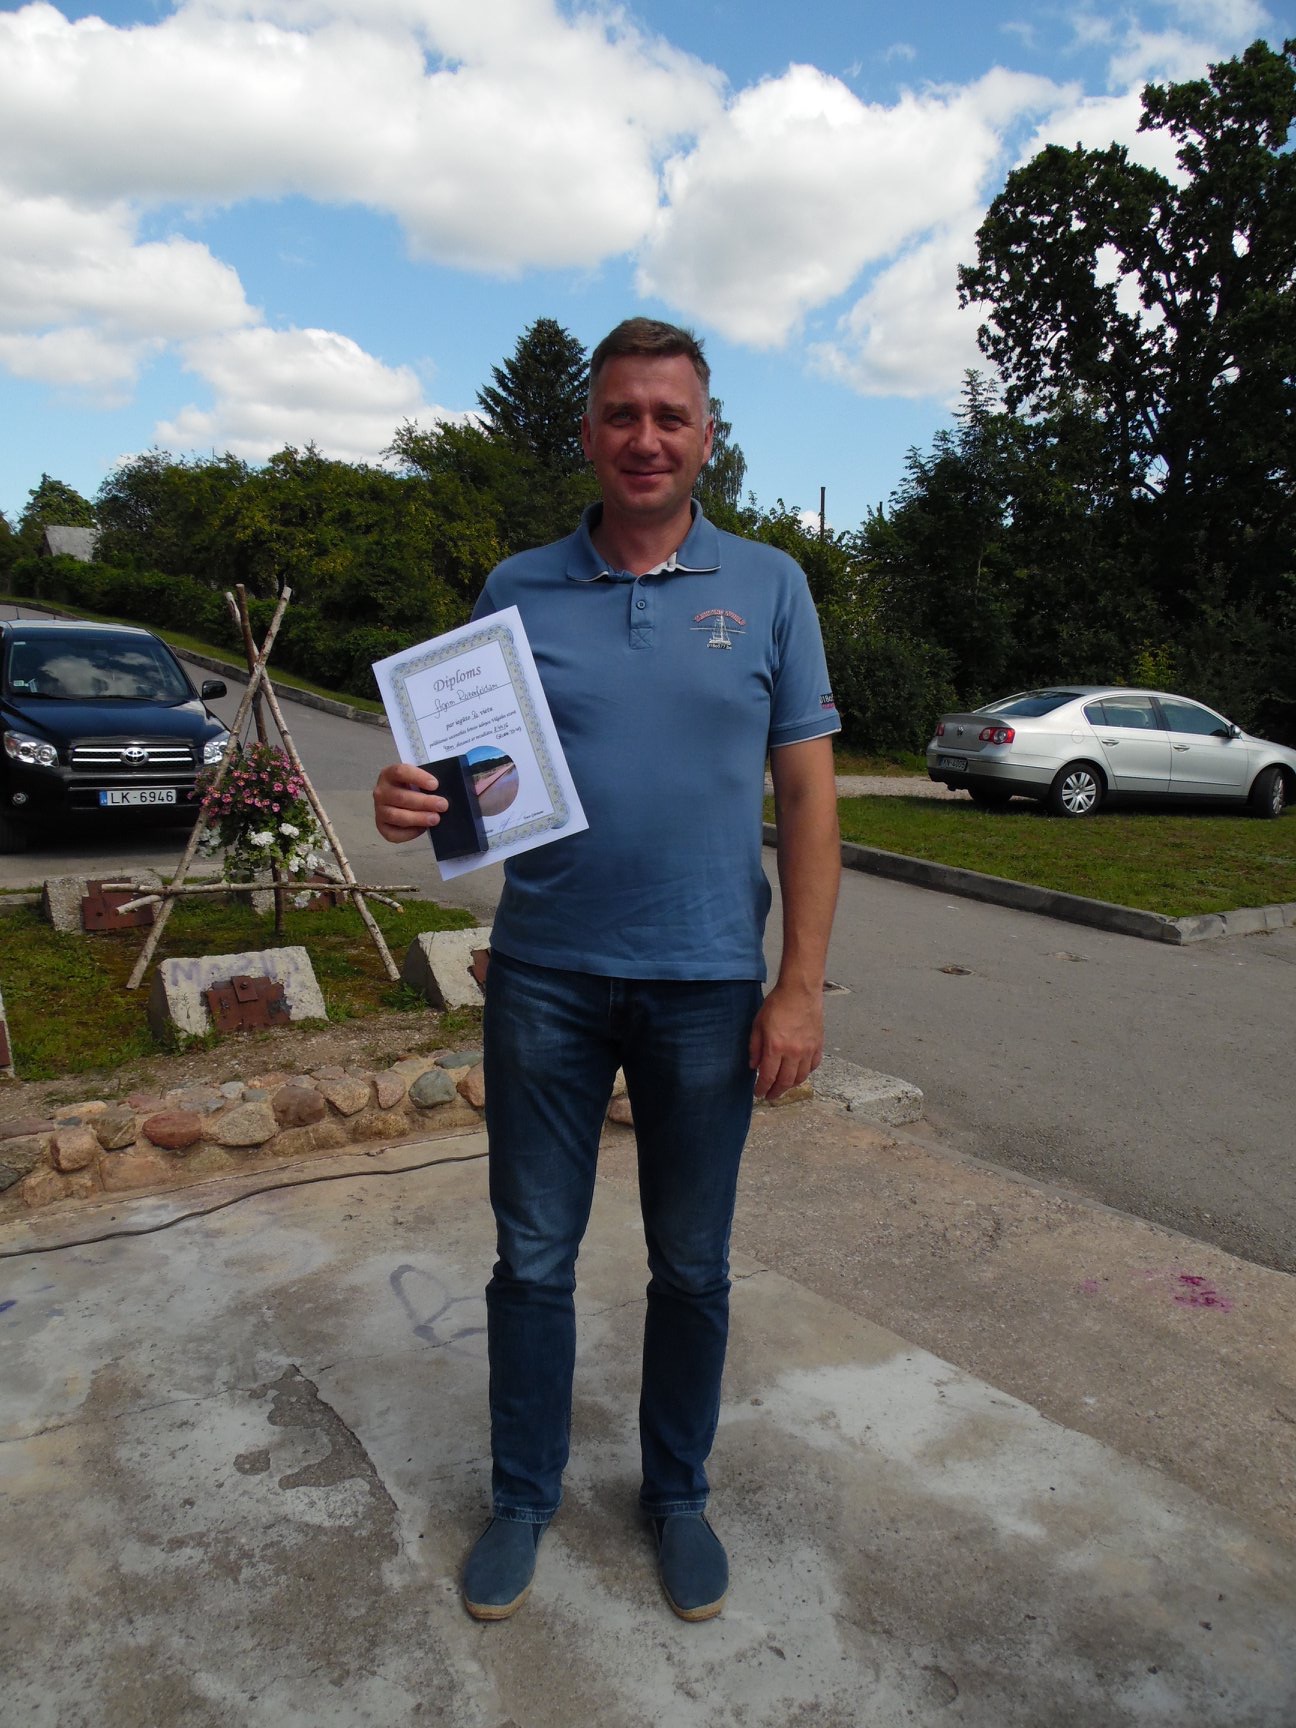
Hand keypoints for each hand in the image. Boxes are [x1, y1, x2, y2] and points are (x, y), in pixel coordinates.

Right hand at [372, 762, 447, 841]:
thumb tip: (449, 791)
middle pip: (401, 797)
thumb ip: (429, 783)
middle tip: (442, 805)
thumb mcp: (419, 779)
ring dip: (418, 818)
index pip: (400, 772)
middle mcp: (381, 792)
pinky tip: (422, 829)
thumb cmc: (414, 788)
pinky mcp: (381, 826)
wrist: (403, 800)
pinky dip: (409, 833)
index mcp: (389, 774)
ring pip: (396, 815)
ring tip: (435, 819)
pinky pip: (393, 833)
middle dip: (424, 802)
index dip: (418, 778)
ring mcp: (379, 810)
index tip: (435, 785)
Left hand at [748, 980, 823, 1102]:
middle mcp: (793, 1052)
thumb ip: (755, 1047)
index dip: (762, 1088)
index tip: (758, 1093)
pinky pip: (813, 1066)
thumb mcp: (758, 1024)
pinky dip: (805, 1074)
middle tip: (770, 1096)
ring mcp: (808, 1050)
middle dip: (776, 1092)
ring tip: (783, 1086)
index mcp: (775, 1047)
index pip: (768, 1076)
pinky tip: (798, 1073)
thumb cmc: (777, 1004)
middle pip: (785, 1082)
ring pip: (801, 1077)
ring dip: (791, 1085)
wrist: (800, 991)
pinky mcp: (818, 1045)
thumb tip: (754, 1066)